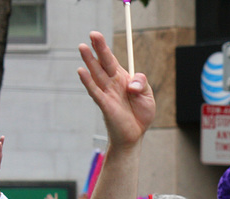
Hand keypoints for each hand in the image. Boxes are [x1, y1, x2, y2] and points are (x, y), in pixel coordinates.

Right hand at [77, 32, 155, 147]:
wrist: (136, 135)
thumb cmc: (140, 114)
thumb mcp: (148, 95)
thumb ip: (142, 83)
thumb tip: (131, 84)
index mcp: (122, 78)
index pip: (112, 60)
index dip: (105, 48)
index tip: (97, 35)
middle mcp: (112, 83)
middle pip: (104, 63)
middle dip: (98, 48)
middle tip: (93, 33)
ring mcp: (107, 93)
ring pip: (97, 74)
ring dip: (89, 61)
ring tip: (82, 47)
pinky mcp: (105, 105)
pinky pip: (95, 92)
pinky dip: (88, 82)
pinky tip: (81, 71)